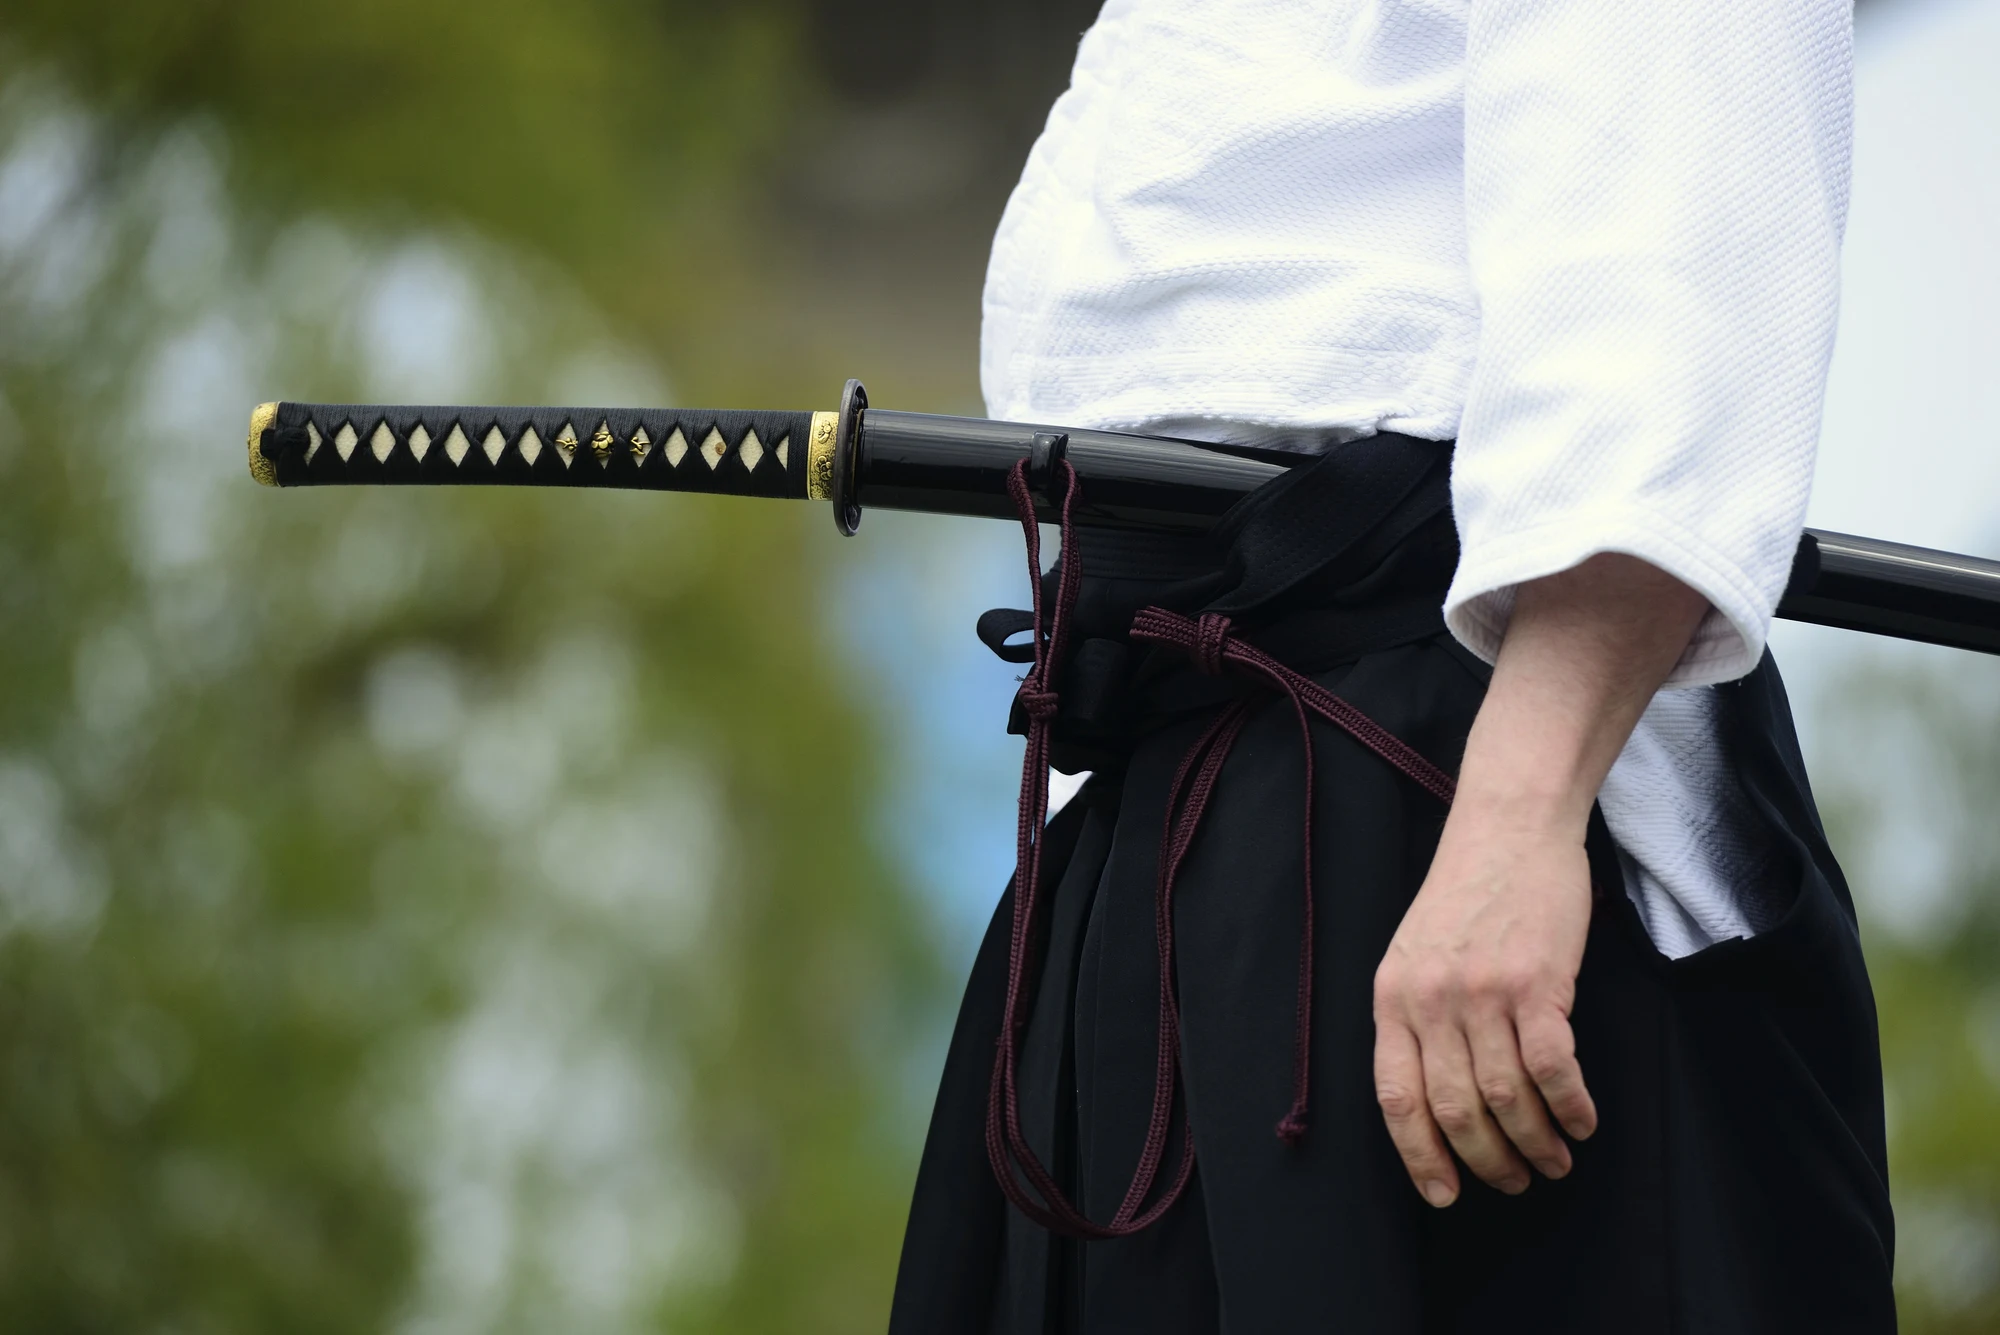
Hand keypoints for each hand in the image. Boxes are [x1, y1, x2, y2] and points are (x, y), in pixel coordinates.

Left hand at [1373, 554, 1709, 1205]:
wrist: (1508, 825)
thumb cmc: (1467, 892)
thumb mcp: (1415, 953)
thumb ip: (1417, 1018)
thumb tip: (1434, 1099)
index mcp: (1391, 997)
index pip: (1397, 1099)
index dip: (1420, 1156)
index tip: (1444, 1194)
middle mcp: (1430, 1001)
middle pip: (1455, 1110)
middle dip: (1487, 1162)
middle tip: (1516, 1181)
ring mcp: (1483, 993)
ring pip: (1506, 1100)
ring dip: (1535, 1145)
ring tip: (1555, 1161)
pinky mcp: (1537, 983)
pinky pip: (1553, 1070)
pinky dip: (1571, 1109)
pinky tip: (1583, 1122)